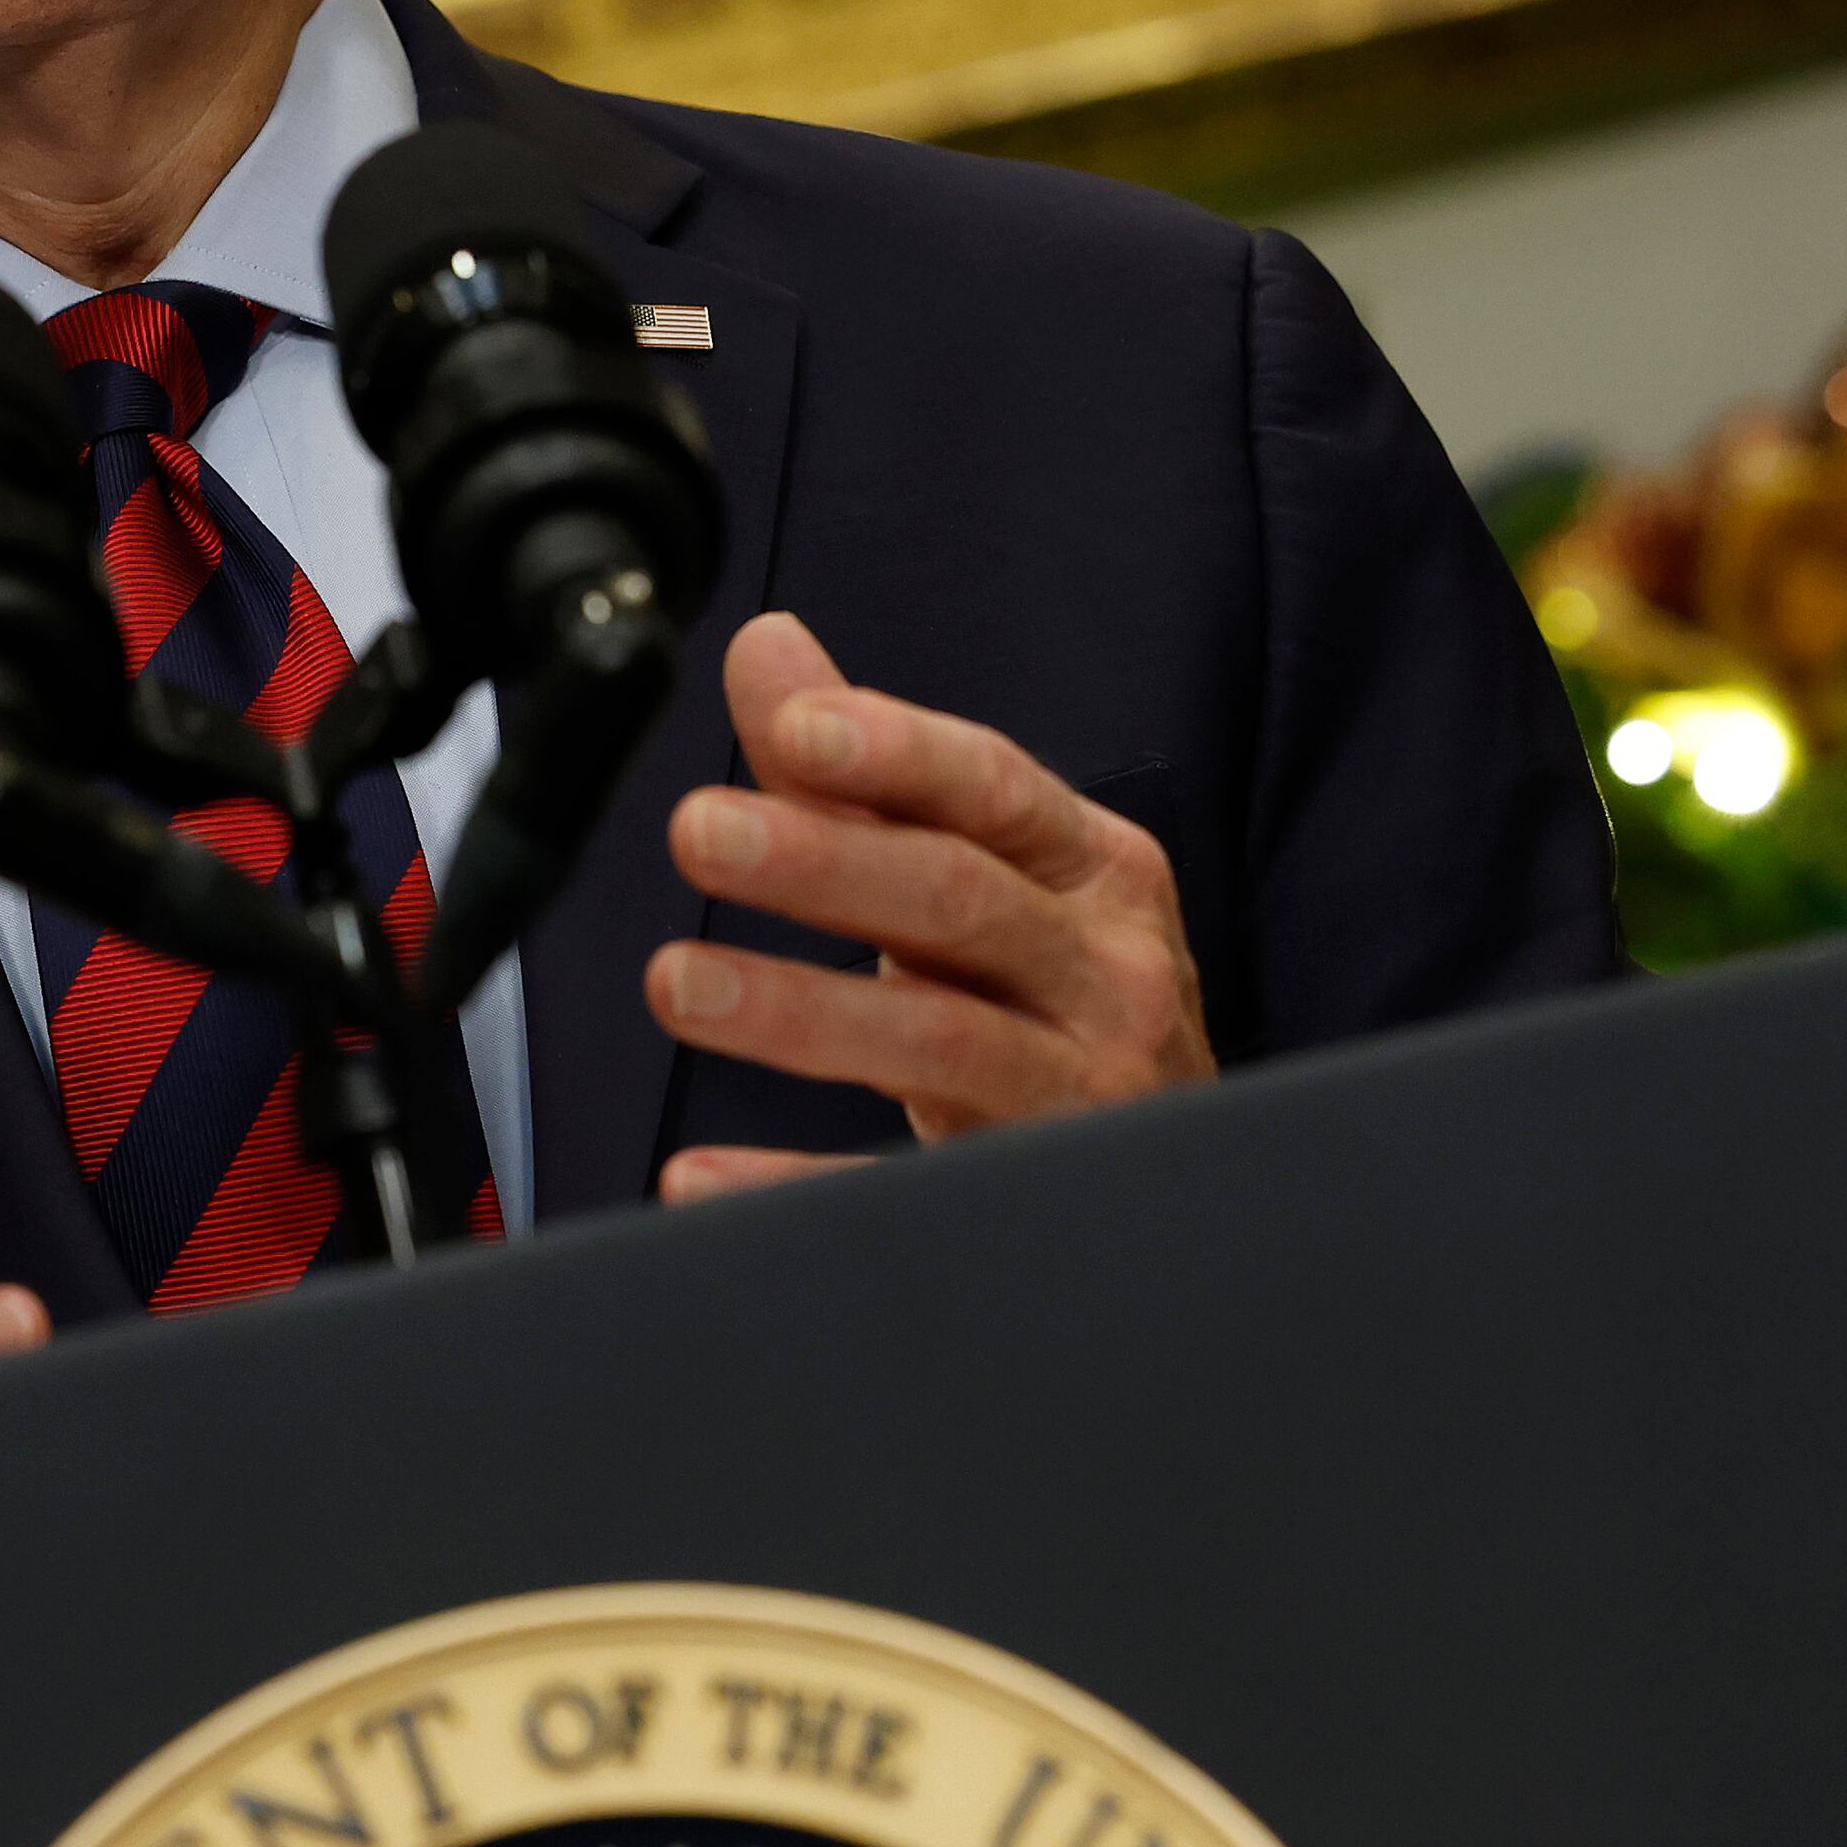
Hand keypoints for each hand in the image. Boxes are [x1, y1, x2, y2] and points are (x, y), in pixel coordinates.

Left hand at [645, 612, 1214, 1204]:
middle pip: (963, 903)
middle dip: (827, 863)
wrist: (1169, 1175)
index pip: (994, 790)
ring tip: (677, 983)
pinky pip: (902, 1194)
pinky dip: (795, 1183)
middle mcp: (1107, 974)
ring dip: (802, 1013)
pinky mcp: (1029, 1198)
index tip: (794, 728)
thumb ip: (868, 769)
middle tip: (698, 831)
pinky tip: (699, 1176)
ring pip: (942, 1046)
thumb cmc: (1059, 996)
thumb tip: (766, 648)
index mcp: (1095, 872)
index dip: (899, 753)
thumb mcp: (992, 873)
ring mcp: (1083, 1095)